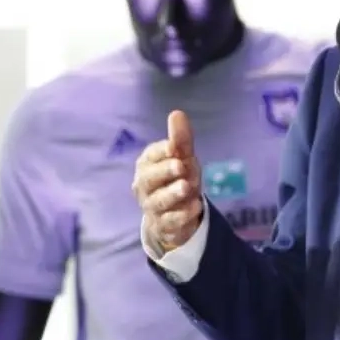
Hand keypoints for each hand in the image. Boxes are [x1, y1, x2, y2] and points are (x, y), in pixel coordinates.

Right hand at [133, 110, 204, 251]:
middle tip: (180, 166)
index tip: (174, 147)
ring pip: (158, 201)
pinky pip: (170, 222)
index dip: (162, 152)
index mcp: (147, 165)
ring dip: (173, 194)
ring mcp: (152, 207)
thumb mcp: (183, 158)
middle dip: (164, 172)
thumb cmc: (177, 177)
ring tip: (188, 187)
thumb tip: (177, 113)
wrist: (175, 214)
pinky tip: (195, 207)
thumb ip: (180, 139)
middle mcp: (144, 186)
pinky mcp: (163, 226)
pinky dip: (182, 215)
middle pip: (148, 179)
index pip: (150, 156)